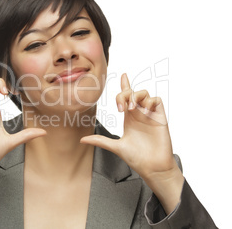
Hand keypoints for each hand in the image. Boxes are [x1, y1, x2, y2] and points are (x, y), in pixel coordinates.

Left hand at [80, 73, 183, 213]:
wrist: (152, 167)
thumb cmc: (136, 158)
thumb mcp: (115, 147)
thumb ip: (100, 140)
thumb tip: (82, 140)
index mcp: (129, 118)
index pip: (126, 97)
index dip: (125, 85)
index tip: (123, 75)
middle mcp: (139, 114)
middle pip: (133, 92)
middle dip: (125, 94)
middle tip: (121, 107)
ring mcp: (150, 115)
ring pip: (145, 93)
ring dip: (137, 96)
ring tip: (132, 108)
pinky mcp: (160, 118)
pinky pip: (157, 100)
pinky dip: (150, 100)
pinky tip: (144, 110)